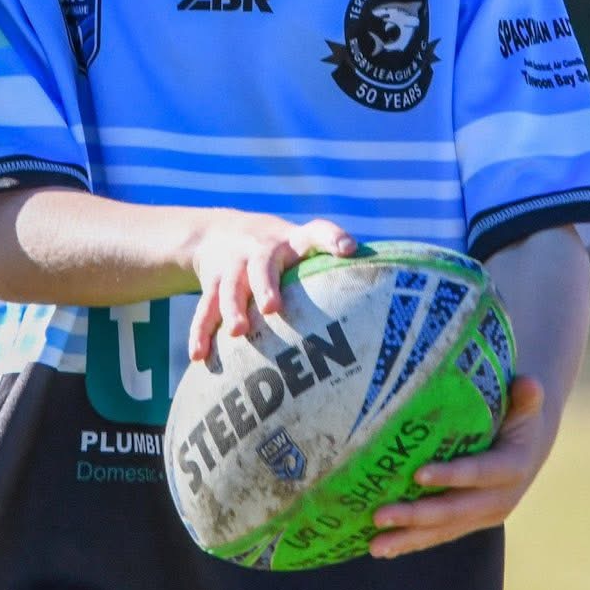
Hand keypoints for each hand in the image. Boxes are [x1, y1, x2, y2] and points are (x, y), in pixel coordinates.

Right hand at [187, 214, 354, 362]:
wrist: (219, 233)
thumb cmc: (282, 252)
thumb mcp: (303, 249)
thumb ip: (334, 270)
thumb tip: (388, 306)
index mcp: (292, 241)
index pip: (317, 232)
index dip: (332, 238)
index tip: (347, 248)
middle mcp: (261, 250)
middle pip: (263, 263)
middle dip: (266, 284)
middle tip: (273, 307)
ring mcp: (233, 266)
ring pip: (229, 286)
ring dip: (232, 309)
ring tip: (238, 332)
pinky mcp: (211, 284)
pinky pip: (203, 308)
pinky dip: (201, 332)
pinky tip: (201, 356)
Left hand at [369, 375, 548, 559]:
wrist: (529, 447)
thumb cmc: (520, 417)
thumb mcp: (527, 405)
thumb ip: (527, 396)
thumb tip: (527, 383)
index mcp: (514, 468)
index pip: (480, 473)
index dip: (451, 475)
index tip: (418, 474)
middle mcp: (499, 499)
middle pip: (454, 510)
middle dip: (417, 514)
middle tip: (380, 514)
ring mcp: (483, 516)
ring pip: (443, 530)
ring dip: (408, 538)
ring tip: (375, 545)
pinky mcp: (469, 524)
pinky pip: (439, 536)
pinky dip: (411, 543)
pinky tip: (382, 548)